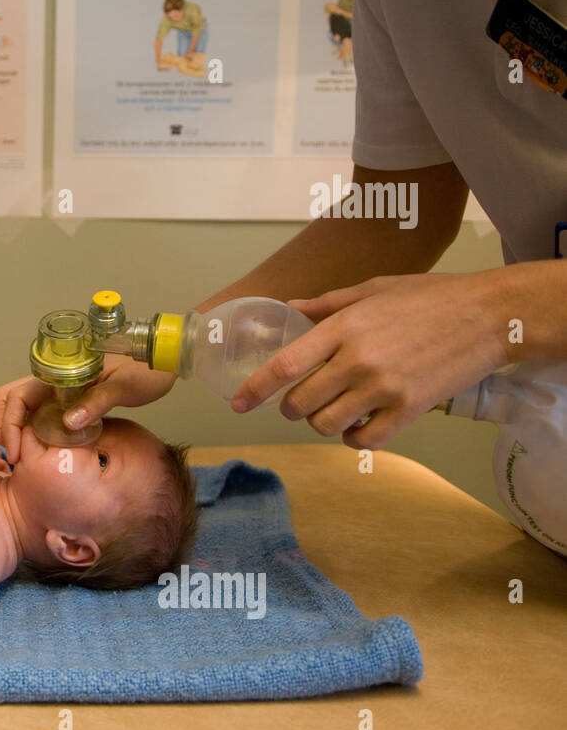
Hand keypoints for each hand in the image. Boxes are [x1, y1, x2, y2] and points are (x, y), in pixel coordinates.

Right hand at [0, 355, 176, 463]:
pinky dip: (30, 430)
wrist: (160, 363)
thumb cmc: (145, 370)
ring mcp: (59, 389)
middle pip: (11, 398)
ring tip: (21, 456)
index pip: (18, 394)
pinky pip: (39, 413)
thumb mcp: (124, 387)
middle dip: (3, 426)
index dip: (10, 423)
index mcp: (61, 371)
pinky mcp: (68, 399)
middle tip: (13, 457)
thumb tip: (69, 423)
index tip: (16, 451)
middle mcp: (54, 378)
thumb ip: (98, 402)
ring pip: (22, 406)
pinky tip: (37, 448)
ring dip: (14, 428)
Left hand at [232, 273, 508, 450]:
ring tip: (333, 410)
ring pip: (327, 425)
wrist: (490, 315)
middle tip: (299, 402)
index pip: (284, 365)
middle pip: (300, 403)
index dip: (255, 388)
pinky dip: (353, 439)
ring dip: (321, 423)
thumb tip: (291, 309)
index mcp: (344, 327)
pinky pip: (364, 440)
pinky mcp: (410, 409)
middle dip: (291, 408)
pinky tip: (357, 426)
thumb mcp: (374, 289)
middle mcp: (358, 360)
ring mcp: (384, 388)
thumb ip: (328, 304)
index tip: (238, 404)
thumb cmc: (430, 297)